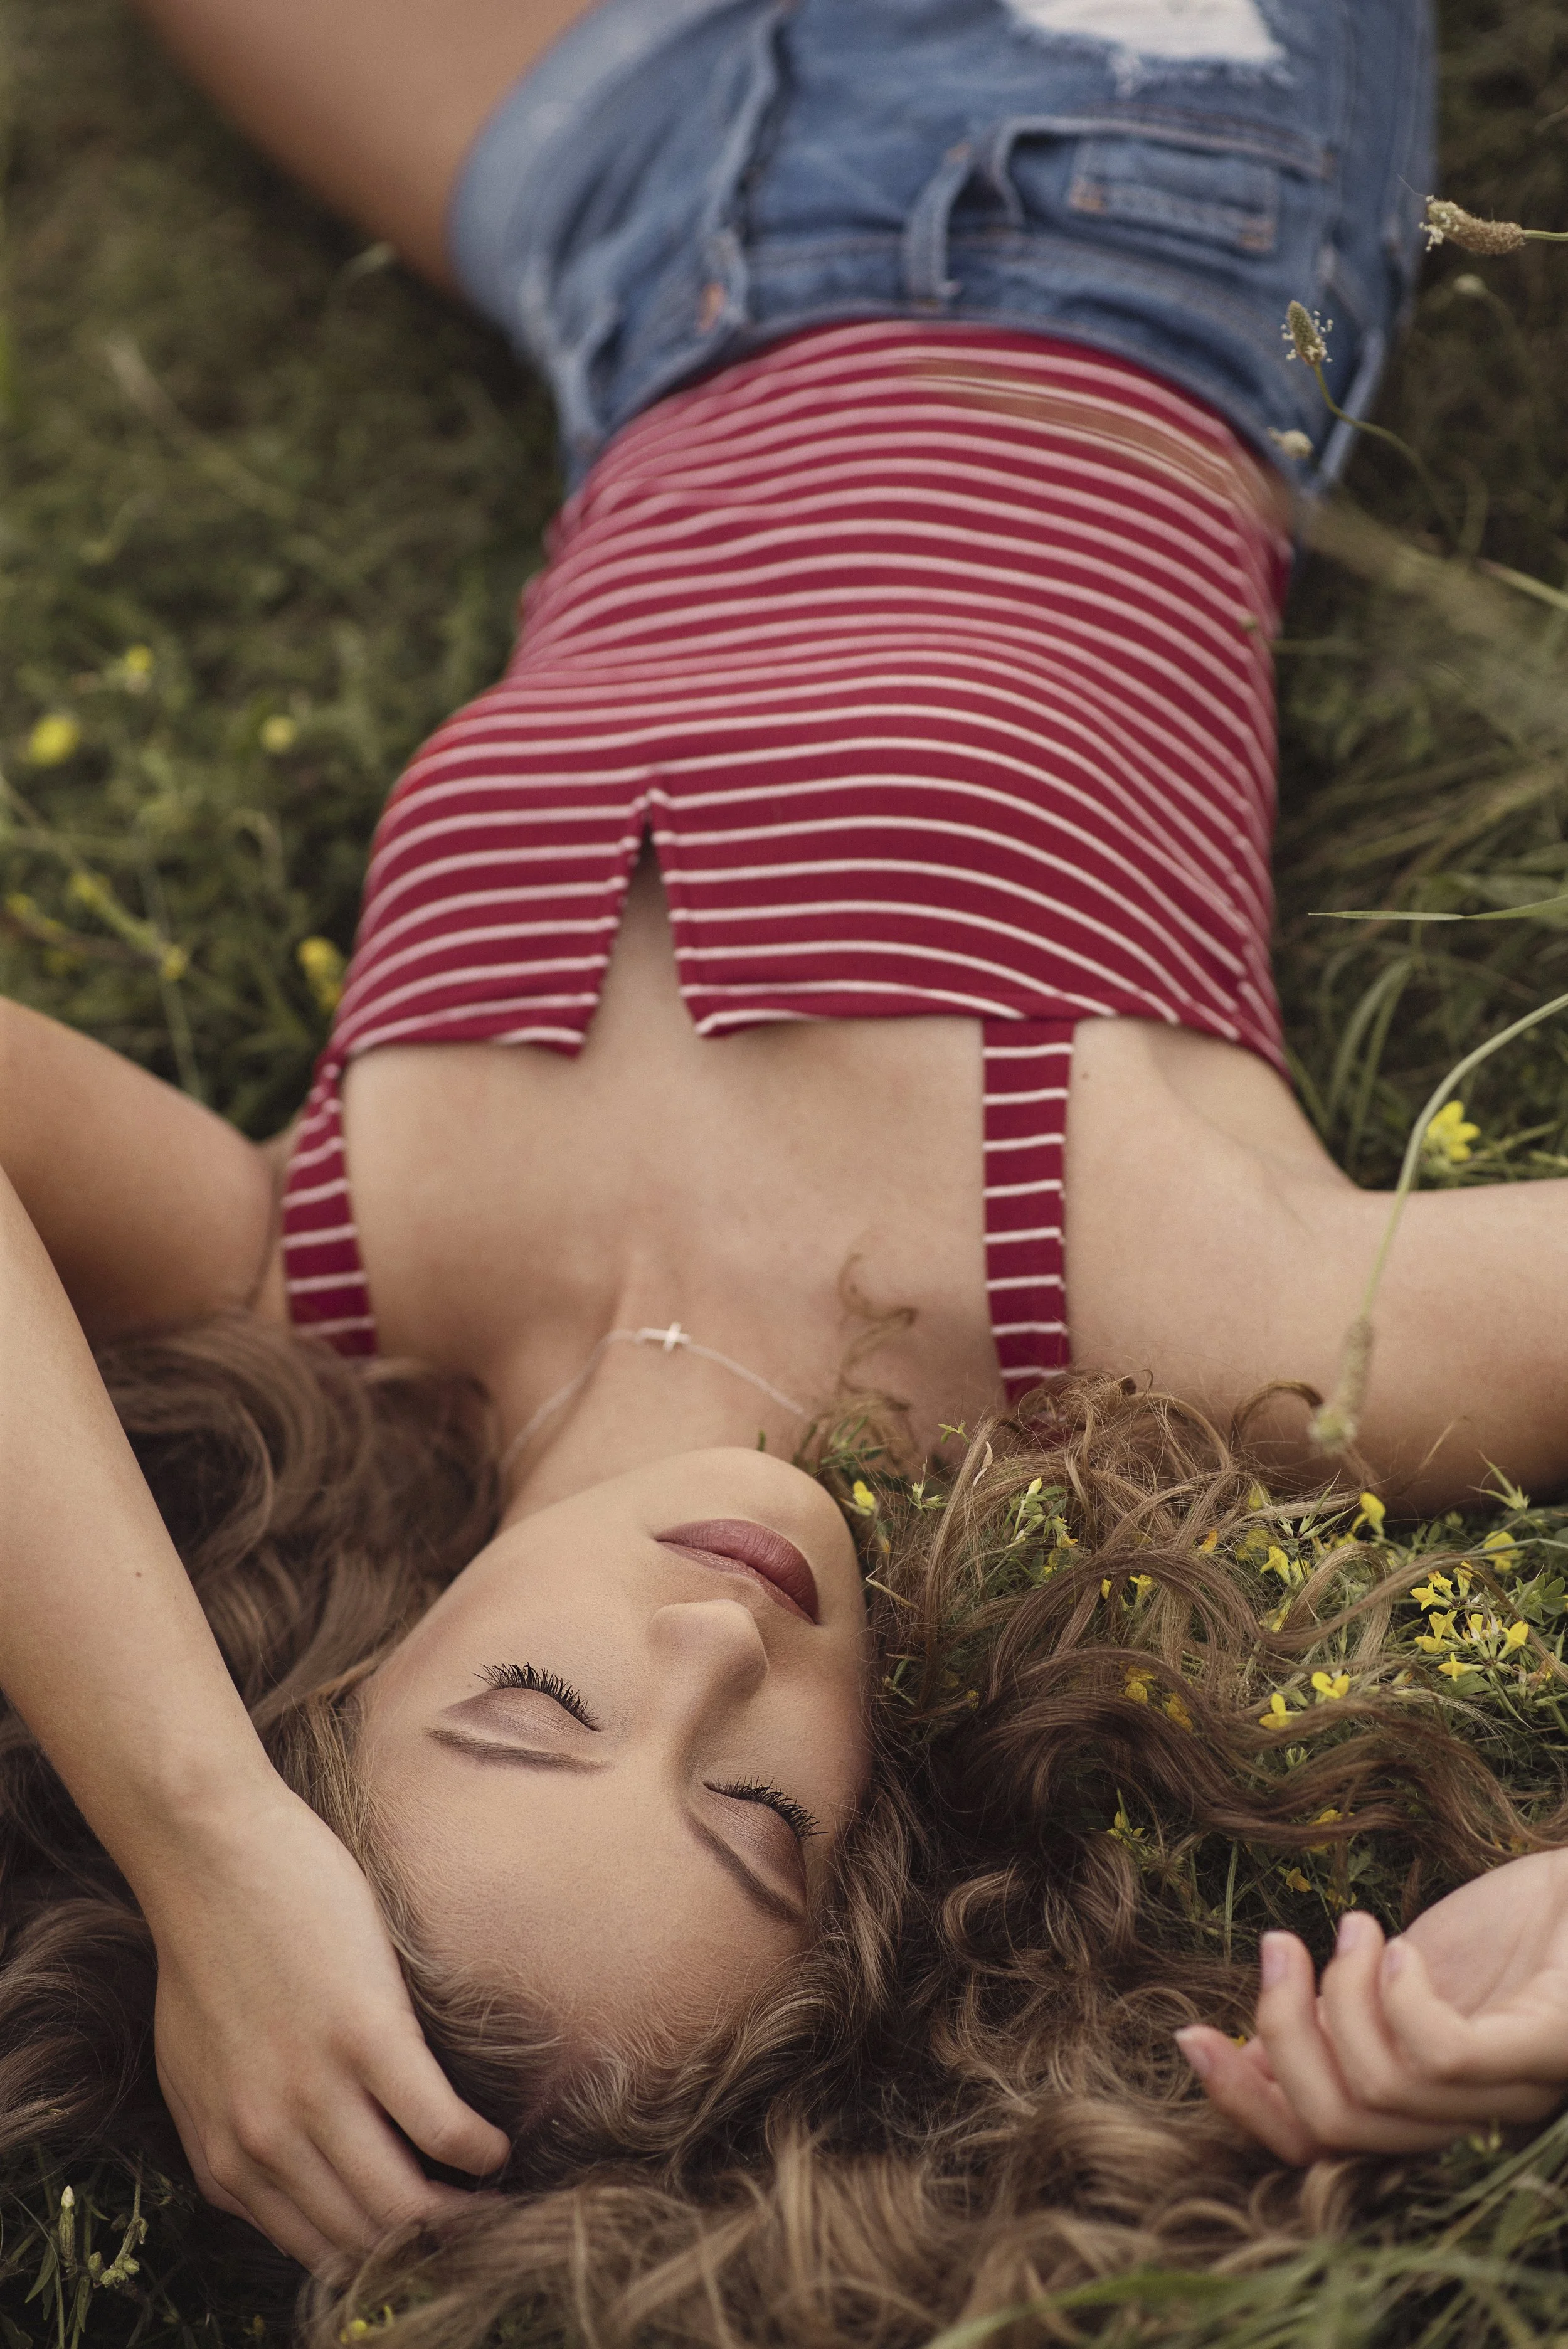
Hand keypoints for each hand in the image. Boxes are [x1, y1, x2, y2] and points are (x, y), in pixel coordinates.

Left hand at [144, 1783, 510, 2273]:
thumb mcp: (191, 2073)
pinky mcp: (368, 2036)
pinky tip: (494, 2145)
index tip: (412, 2247)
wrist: (207, 1858)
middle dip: (420, 2252)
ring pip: (404, 2202)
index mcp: (225, 2156)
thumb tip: (267, 2189)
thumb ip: (226, 2140)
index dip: (372, 2262)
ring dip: (459, 2216)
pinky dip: (478, 2150)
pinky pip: (439, 2126)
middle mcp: (267, 2142)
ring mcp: (317, 2092)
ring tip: (492, 2200)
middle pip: (363, 2238)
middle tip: (468, 2234)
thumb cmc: (204, 1949)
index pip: (313, 2251)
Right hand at [1175, 1849, 1567, 2162]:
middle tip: (1280, 1946)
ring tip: (1355, 1927)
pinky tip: (1404, 1947)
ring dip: (1341, 1992)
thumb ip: (1334, 2020)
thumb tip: (1239, 2045)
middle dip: (1280, 2031)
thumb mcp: (1393, 1978)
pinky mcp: (1542, 2054)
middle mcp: (1469, 2126)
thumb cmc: (1504, 1934)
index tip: (1189, 2033)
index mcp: (1424, 2111)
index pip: (1316, 2151)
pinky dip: (1396, 1994)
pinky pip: (1436, 2058)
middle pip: (1334, 2126)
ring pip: (1376, 2090)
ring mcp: (1511, 2096)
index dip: (1242, 2102)